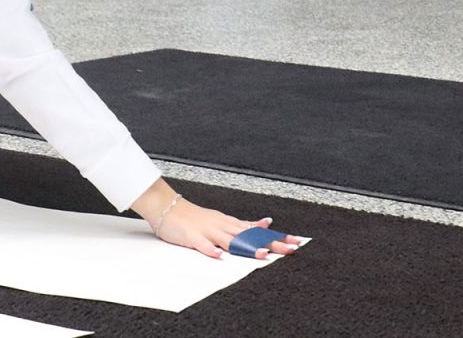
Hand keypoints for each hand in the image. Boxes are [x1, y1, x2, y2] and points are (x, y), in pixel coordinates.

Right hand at [132, 180, 304, 259]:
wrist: (166, 206)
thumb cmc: (193, 217)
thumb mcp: (222, 219)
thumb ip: (242, 225)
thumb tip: (265, 224)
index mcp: (229, 223)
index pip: (258, 231)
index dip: (277, 237)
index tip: (296, 242)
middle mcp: (222, 226)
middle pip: (250, 235)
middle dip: (270, 243)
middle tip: (290, 249)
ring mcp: (207, 231)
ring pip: (229, 239)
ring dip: (245, 246)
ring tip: (260, 254)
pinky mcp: (191, 237)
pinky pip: (202, 244)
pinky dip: (210, 250)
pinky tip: (218, 256)